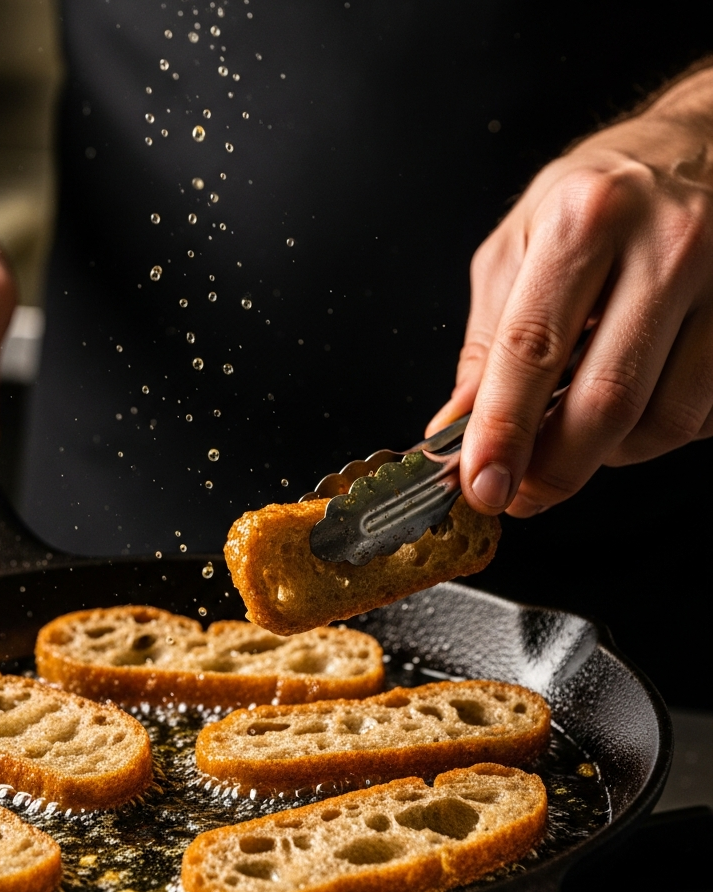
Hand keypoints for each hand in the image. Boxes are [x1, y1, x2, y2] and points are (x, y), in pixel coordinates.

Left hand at [428, 67, 712, 517]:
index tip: (482, 485)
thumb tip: (454, 430)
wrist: (704, 145)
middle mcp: (669, 244)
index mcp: (588, 219)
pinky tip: (635, 402)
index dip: (503, 430)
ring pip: (665, 419)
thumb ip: (487, 343)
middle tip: (523, 496)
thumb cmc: (599, 199)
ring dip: (609, 455)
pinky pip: (706, 414)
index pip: (533, 347)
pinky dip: (657, 432)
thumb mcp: (520, 248)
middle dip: (556, 469)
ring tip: (577, 435)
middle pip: (607, 398)